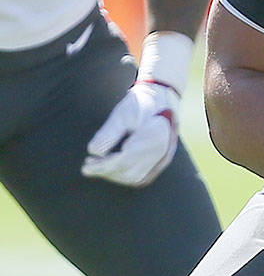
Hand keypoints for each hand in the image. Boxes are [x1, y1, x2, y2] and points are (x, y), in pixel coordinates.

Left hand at [82, 31, 192, 186]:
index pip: (125, 159)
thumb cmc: (140, 103)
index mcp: (154, 136)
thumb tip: (93, 152)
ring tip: (98, 165)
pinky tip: (112, 167)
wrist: (162, 98)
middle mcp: (162, 150)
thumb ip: (108, 132)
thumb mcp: (122, 113)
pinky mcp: (162, 161)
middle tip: (88, 164)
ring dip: (114, 175)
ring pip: (135, 177)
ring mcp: (164, 157)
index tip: (86, 166)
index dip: (103, 166)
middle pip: (129, 171)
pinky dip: (125, 175)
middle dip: (106, 171)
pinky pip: (142, 177)